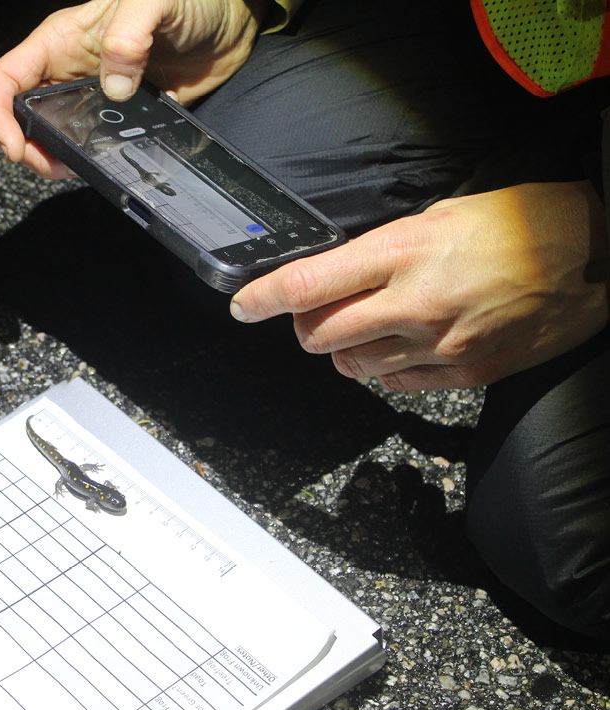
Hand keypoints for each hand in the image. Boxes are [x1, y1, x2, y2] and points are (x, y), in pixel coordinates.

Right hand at [0, 0, 263, 177]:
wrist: (230, 21)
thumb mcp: (153, 0)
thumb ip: (129, 36)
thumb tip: (114, 86)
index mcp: (60, 41)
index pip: (5, 78)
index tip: (13, 143)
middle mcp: (69, 70)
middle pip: (21, 115)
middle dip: (26, 145)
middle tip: (50, 165)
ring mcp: (92, 95)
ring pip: (52, 134)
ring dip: (54, 158)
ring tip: (72, 168)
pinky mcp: (121, 116)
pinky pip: (93, 144)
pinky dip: (89, 159)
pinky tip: (100, 163)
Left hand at [231, 181, 609, 390]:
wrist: (599, 255)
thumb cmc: (526, 224)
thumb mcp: (441, 217)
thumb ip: (381, 251)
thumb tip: (337, 275)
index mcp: (404, 252)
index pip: (308, 284)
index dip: (264, 297)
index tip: (244, 303)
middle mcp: (415, 303)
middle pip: (318, 334)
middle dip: (305, 326)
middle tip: (317, 312)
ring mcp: (441, 344)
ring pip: (351, 364)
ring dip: (344, 348)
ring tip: (369, 323)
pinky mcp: (465, 373)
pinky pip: (395, 384)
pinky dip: (385, 367)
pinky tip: (404, 343)